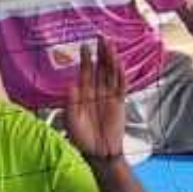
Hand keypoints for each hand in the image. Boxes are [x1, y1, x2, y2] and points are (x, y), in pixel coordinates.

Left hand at [62, 46, 128, 160]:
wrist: (98, 154)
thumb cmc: (82, 139)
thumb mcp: (71, 120)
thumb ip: (71, 102)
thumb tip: (71, 84)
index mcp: (83, 95)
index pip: (86, 72)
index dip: (86, 59)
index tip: (84, 46)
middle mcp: (97, 93)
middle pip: (100, 68)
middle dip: (100, 53)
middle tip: (101, 37)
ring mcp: (109, 97)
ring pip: (111, 74)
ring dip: (111, 59)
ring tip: (110, 45)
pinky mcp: (119, 104)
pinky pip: (121, 87)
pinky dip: (121, 75)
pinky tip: (119, 64)